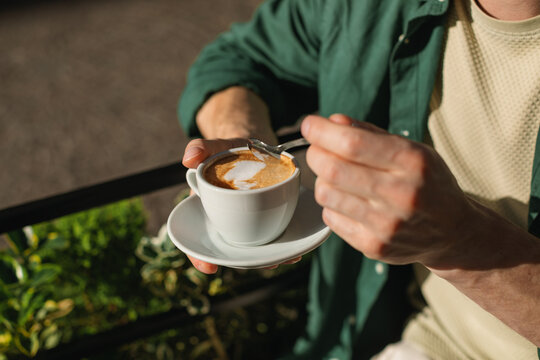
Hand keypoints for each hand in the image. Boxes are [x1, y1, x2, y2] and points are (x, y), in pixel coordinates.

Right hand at [182, 138, 301, 273]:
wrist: (252, 148)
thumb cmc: (229, 151)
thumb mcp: (216, 145)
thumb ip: (201, 148)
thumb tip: (188, 160)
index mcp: (206, 211)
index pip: (195, 242)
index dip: (199, 258)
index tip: (210, 268)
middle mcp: (224, 224)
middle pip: (230, 252)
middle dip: (247, 262)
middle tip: (267, 263)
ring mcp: (245, 225)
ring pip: (252, 251)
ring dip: (268, 258)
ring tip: (286, 256)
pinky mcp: (265, 222)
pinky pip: (270, 239)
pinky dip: (282, 246)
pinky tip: (296, 250)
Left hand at [301, 114, 477, 268]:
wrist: (453, 231)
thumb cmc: (427, 182)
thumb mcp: (412, 149)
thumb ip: (370, 134)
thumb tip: (332, 121)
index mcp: (412, 162)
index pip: (352, 143)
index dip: (322, 132)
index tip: (309, 124)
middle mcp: (400, 194)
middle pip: (333, 169)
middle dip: (315, 154)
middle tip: (318, 150)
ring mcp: (386, 225)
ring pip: (326, 194)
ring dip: (321, 180)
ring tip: (336, 177)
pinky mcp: (374, 246)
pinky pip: (330, 218)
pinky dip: (331, 205)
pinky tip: (348, 201)